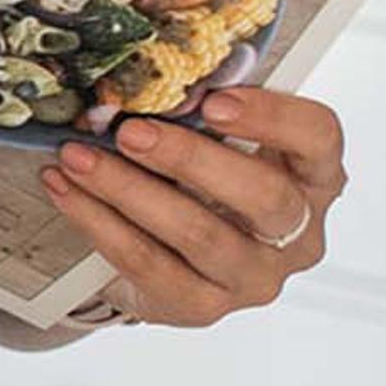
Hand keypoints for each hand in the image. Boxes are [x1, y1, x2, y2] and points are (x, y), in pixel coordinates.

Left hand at [38, 87, 347, 328]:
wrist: (168, 260)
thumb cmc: (200, 182)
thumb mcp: (216, 143)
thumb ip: (202, 113)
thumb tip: (142, 78)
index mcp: (314, 177)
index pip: (319, 138)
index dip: (273, 116)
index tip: (213, 101)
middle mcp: (298, 234)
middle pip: (264, 195)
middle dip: (190, 158)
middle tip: (129, 131)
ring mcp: (254, 277)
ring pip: (198, 234)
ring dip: (128, 189)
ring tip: (77, 157)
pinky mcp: (204, 307)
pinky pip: (149, 264)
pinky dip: (98, 222)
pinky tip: (65, 190)